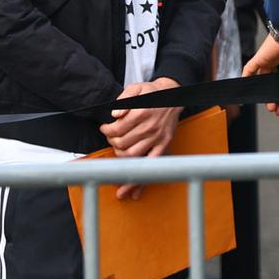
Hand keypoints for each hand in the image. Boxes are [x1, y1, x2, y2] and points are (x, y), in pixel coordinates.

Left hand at [99, 77, 182, 198]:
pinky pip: (151, 164)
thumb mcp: (136, 88)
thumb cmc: (152, 93)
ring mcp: (158, 138)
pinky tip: (132, 190)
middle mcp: (150, 127)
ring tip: (117, 151)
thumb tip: (114, 115)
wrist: (173, 96)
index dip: (107, 130)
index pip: (117, 128)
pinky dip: (141, 178)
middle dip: (111, 142)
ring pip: (133, 156)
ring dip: (120, 157)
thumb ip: (124, 99)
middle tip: (110, 138)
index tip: (104, 129)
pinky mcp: (164, 145)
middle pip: (122, 143)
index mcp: (142, 112)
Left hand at [242, 31, 278, 114]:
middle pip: (273, 76)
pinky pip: (250, 68)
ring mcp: (268, 56)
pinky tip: (247, 85)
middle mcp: (276, 54)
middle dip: (276, 92)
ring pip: (263, 76)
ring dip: (266, 92)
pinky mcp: (261, 57)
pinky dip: (247, 76)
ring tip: (272, 108)